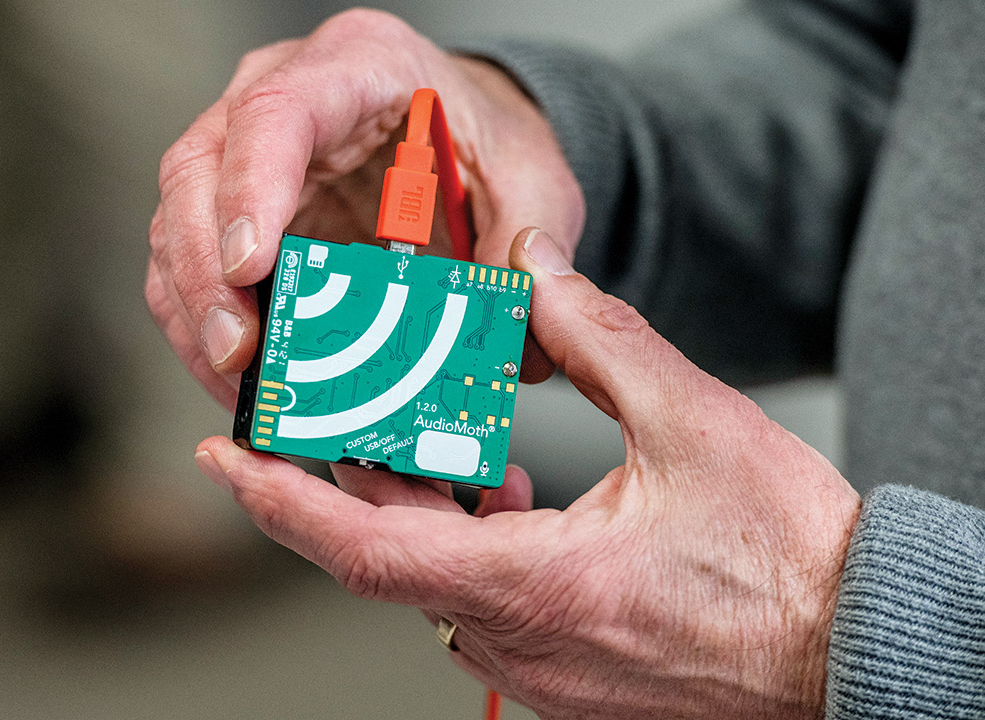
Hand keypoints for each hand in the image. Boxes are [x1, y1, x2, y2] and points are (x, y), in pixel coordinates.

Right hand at [147, 9, 581, 406]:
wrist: (466, 135)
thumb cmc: (486, 143)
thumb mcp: (532, 184)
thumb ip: (528, 248)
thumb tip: (513, 345)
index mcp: (358, 66)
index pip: (277, 112)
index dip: (252, 190)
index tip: (253, 269)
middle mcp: (282, 97)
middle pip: (198, 171)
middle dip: (206, 273)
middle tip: (239, 354)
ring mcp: (247, 152)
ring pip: (177, 223)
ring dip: (195, 310)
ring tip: (239, 382)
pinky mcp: (241, 209)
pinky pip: (192, 263)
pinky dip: (203, 323)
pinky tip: (238, 374)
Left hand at [193, 227, 860, 718]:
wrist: (851, 648)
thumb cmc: (787, 558)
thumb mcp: (694, 423)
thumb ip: (598, 338)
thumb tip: (532, 274)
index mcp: (535, 586)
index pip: (366, 548)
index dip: (282, 501)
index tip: (225, 456)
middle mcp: (520, 643)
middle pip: (390, 557)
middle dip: (355, 479)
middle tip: (336, 411)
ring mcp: (540, 671)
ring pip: (433, 583)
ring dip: (419, 511)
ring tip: (429, 440)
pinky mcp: (567, 679)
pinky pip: (481, 609)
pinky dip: (468, 548)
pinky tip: (507, 498)